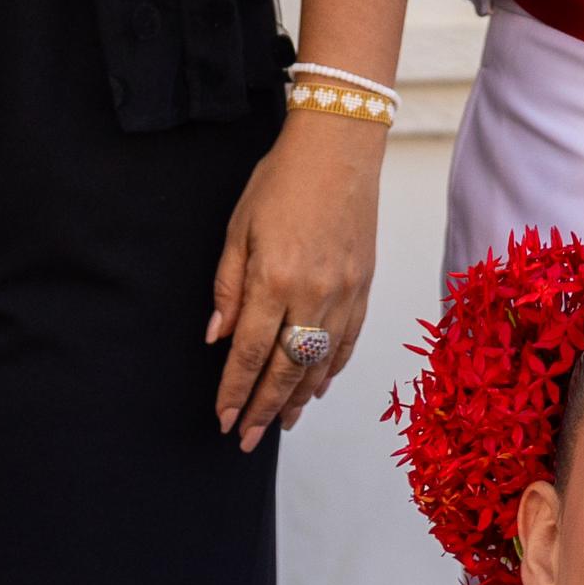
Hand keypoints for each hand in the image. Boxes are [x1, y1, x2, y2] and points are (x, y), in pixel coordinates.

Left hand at [205, 112, 386, 447]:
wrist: (340, 146)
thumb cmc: (283, 180)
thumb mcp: (238, 228)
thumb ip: (228, 286)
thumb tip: (218, 338)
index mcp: (275, 280)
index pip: (249, 353)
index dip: (235, 391)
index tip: (223, 419)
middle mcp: (313, 294)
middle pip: (284, 370)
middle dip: (263, 410)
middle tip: (246, 438)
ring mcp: (344, 293)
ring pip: (319, 364)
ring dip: (297, 400)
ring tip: (280, 424)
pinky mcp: (365, 287)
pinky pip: (347, 342)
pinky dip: (331, 370)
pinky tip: (316, 389)